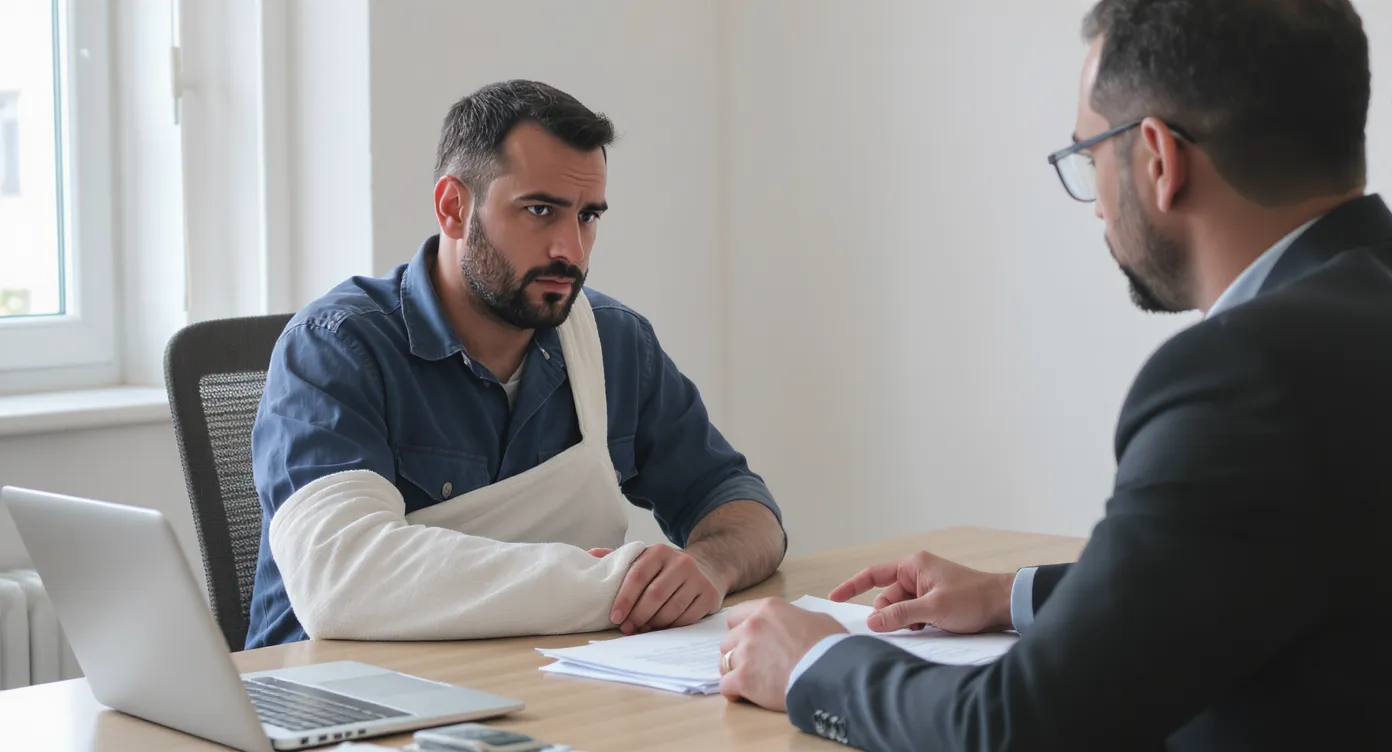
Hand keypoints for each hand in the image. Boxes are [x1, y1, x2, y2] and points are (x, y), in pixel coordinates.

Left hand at [609, 544, 726, 634]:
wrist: (708, 566)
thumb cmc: (667, 568)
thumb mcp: (646, 558)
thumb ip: (619, 558)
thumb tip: (589, 555)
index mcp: (659, 552)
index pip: (637, 576)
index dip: (624, 598)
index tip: (615, 617)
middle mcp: (681, 562)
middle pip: (654, 595)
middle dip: (638, 615)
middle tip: (628, 628)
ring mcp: (698, 578)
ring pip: (671, 609)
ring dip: (654, 624)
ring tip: (642, 629)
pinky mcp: (709, 595)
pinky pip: (687, 617)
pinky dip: (672, 626)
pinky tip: (662, 628)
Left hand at [718, 598, 846, 711]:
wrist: (831, 671)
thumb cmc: (831, 646)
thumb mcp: (817, 620)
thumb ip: (796, 621)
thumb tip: (797, 628)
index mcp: (769, 609)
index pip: (736, 615)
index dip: (740, 629)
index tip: (747, 640)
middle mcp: (752, 626)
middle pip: (729, 640)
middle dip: (737, 652)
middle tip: (751, 664)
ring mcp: (745, 652)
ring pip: (724, 662)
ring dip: (734, 671)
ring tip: (747, 681)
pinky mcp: (743, 679)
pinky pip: (726, 685)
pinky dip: (733, 691)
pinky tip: (741, 695)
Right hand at [830, 550, 1014, 633]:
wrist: (1003, 605)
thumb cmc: (973, 599)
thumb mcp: (933, 609)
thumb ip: (900, 615)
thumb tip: (872, 622)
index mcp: (913, 565)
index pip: (873, 575)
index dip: (852, 587)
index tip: (834, 598)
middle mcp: (916, 573)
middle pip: (886, 597)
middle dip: (891, 614)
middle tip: (909, 624)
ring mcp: (925, 588)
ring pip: (900, 609)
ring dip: (906, 621)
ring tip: (926, 625)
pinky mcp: (933, 602)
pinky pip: (913, 614)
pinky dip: (916, 624)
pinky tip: (930, 628)